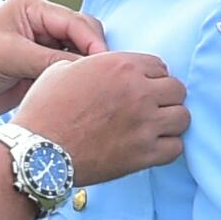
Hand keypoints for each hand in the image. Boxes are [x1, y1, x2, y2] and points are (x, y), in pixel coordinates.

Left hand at [0, 0, 106, 117]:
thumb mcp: (9, 56)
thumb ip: (50, 60)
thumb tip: (89, 69)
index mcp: (33, 8)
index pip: (76, 22)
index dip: (94, 44)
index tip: (107, 67)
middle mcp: (41, 24)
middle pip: (84, 36)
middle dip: (95, 55)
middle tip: (105, 81)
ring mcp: (42, 47)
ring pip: (79, 56)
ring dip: (86, 70)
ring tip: (97, 90)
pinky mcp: (40, 69)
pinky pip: (68, 73)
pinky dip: (76, 82)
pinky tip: (83, 95)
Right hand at [13, 52, 187, 184]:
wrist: (38, 150)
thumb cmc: (44, 109)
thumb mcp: (63, 69)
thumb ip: (95, 65)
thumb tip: (105, 70)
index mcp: (120, 65)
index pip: (160, 66)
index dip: (150, 77)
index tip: (141, 87)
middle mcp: (138, 92)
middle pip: (177, 89)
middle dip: (164, 97)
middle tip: (149, 107)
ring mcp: (144, 124)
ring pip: (182, 117)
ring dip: (170, 121)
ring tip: (153, 127)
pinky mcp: (144, 154)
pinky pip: (176, 147)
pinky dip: (167, 147)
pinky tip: (151, 146)